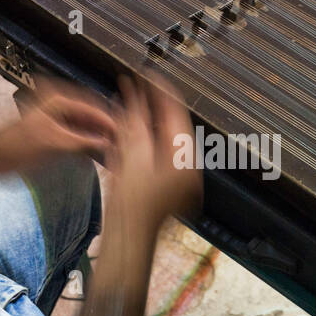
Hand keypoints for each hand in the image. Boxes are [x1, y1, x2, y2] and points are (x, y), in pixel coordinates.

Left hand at [0, 78, 116, 172]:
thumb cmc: (19, 147)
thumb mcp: (54, 143)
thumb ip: (82, 142)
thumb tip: (106, 142)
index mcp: (58, 101)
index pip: (91, 108)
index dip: (108, 120)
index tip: (122, 132)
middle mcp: (58, 105)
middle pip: (89, 115)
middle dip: (104, 128)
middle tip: (120, 141)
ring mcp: (55, 119)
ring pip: (83, 125)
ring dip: (96, 136)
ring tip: (112, 147)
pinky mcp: (52, 132)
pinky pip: (75, 134)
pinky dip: (85, 143)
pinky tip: (96, 152)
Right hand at [107, 75, 201, 240]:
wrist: (127, 241)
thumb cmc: (130, 204)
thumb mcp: (131, 154)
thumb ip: (134, 121)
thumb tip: (133, 94)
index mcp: (185, 156)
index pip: (175, 112)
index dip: (158, 90)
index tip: (145, 73)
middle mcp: (189, 167)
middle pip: (171, 125)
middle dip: (151, 106)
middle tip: (134, 86)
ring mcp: (181, 180)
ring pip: (164, 140)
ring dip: (146, 123)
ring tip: (129, 104)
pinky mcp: (169, 189)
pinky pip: (159, 157)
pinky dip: (145, 142)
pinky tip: (130, 133)